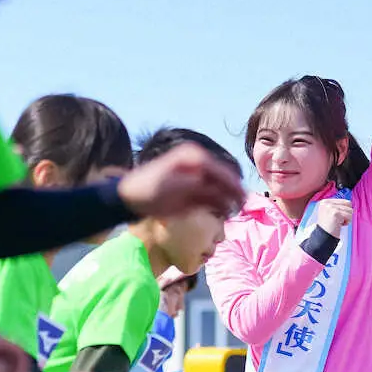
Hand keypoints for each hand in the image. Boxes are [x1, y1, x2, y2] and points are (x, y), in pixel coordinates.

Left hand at [119, 145, 243, 218]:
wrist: (130, 198)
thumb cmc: (147, 189)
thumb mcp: (172, 186)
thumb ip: (195, 185)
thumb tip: (214, 186)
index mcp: (192, 157)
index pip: (218, 168)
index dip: (230, 181)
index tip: (241, 193)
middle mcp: (197, 166)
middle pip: (221, 178)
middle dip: (232, 191)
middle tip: (242, 205)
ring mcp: (195, 180)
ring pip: (218, 190)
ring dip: (227, 200)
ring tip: (233, 212)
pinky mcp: (192, 194)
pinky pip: (210, 199)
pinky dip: (218, 206)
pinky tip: (223, 214)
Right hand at [317, 198, 352, 237]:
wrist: (323, 237)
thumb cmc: (328, 227)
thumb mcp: (330, 213)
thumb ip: (337, 206)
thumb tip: (350, 203)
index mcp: (325, 202)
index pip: (344, 201)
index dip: (345, 210)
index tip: (337, 217)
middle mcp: (327, 203)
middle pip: (348, 204)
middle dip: (347, 213)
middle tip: (339, 220)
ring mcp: (330, 207)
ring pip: (350, 210)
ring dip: (347, 218)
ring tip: (339, 223)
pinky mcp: (335, 212)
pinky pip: (349, 215)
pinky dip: (347, 222)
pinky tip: (339, 225)